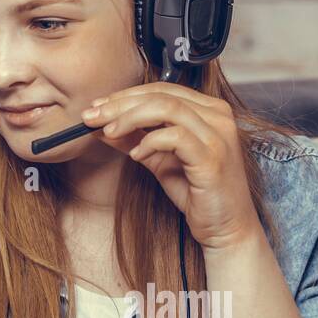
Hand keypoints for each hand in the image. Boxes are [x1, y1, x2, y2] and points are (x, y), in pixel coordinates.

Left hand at [81, 82, 263, 252]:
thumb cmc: (197, 193)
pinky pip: (175, 137)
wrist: (225, 228)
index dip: (125, 95)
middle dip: (120, 104)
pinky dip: (150, 142)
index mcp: (208, 110)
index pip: (161, 89)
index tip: (97, 106)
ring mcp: (218, 135)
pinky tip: (135, 154)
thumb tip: (101, 126)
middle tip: (92, 116)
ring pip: (166, 108)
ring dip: (130, 118)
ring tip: (108, 132)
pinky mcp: (213, 157)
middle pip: (161, 95)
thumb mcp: (158, 160)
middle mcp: (217, 116)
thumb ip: (134, 139)